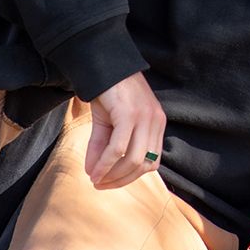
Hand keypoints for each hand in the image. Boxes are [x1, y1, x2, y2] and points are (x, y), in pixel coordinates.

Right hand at [83, 71, 165, 189]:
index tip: (110, 182)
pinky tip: (95, 170)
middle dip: (121, 180)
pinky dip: (106, 163)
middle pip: (145, 165)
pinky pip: (118, 147)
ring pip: (133, 159)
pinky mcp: (130, 114)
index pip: (152, 162)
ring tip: (95, 179)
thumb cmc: (107, 93)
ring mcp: (145, 118)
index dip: (131, 177)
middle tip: (100, 184)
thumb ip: (102, 148)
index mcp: (156, 124)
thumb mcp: (107, 123)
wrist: (103, 64)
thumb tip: (92, 173)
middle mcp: (155, 122)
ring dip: (113, 174)